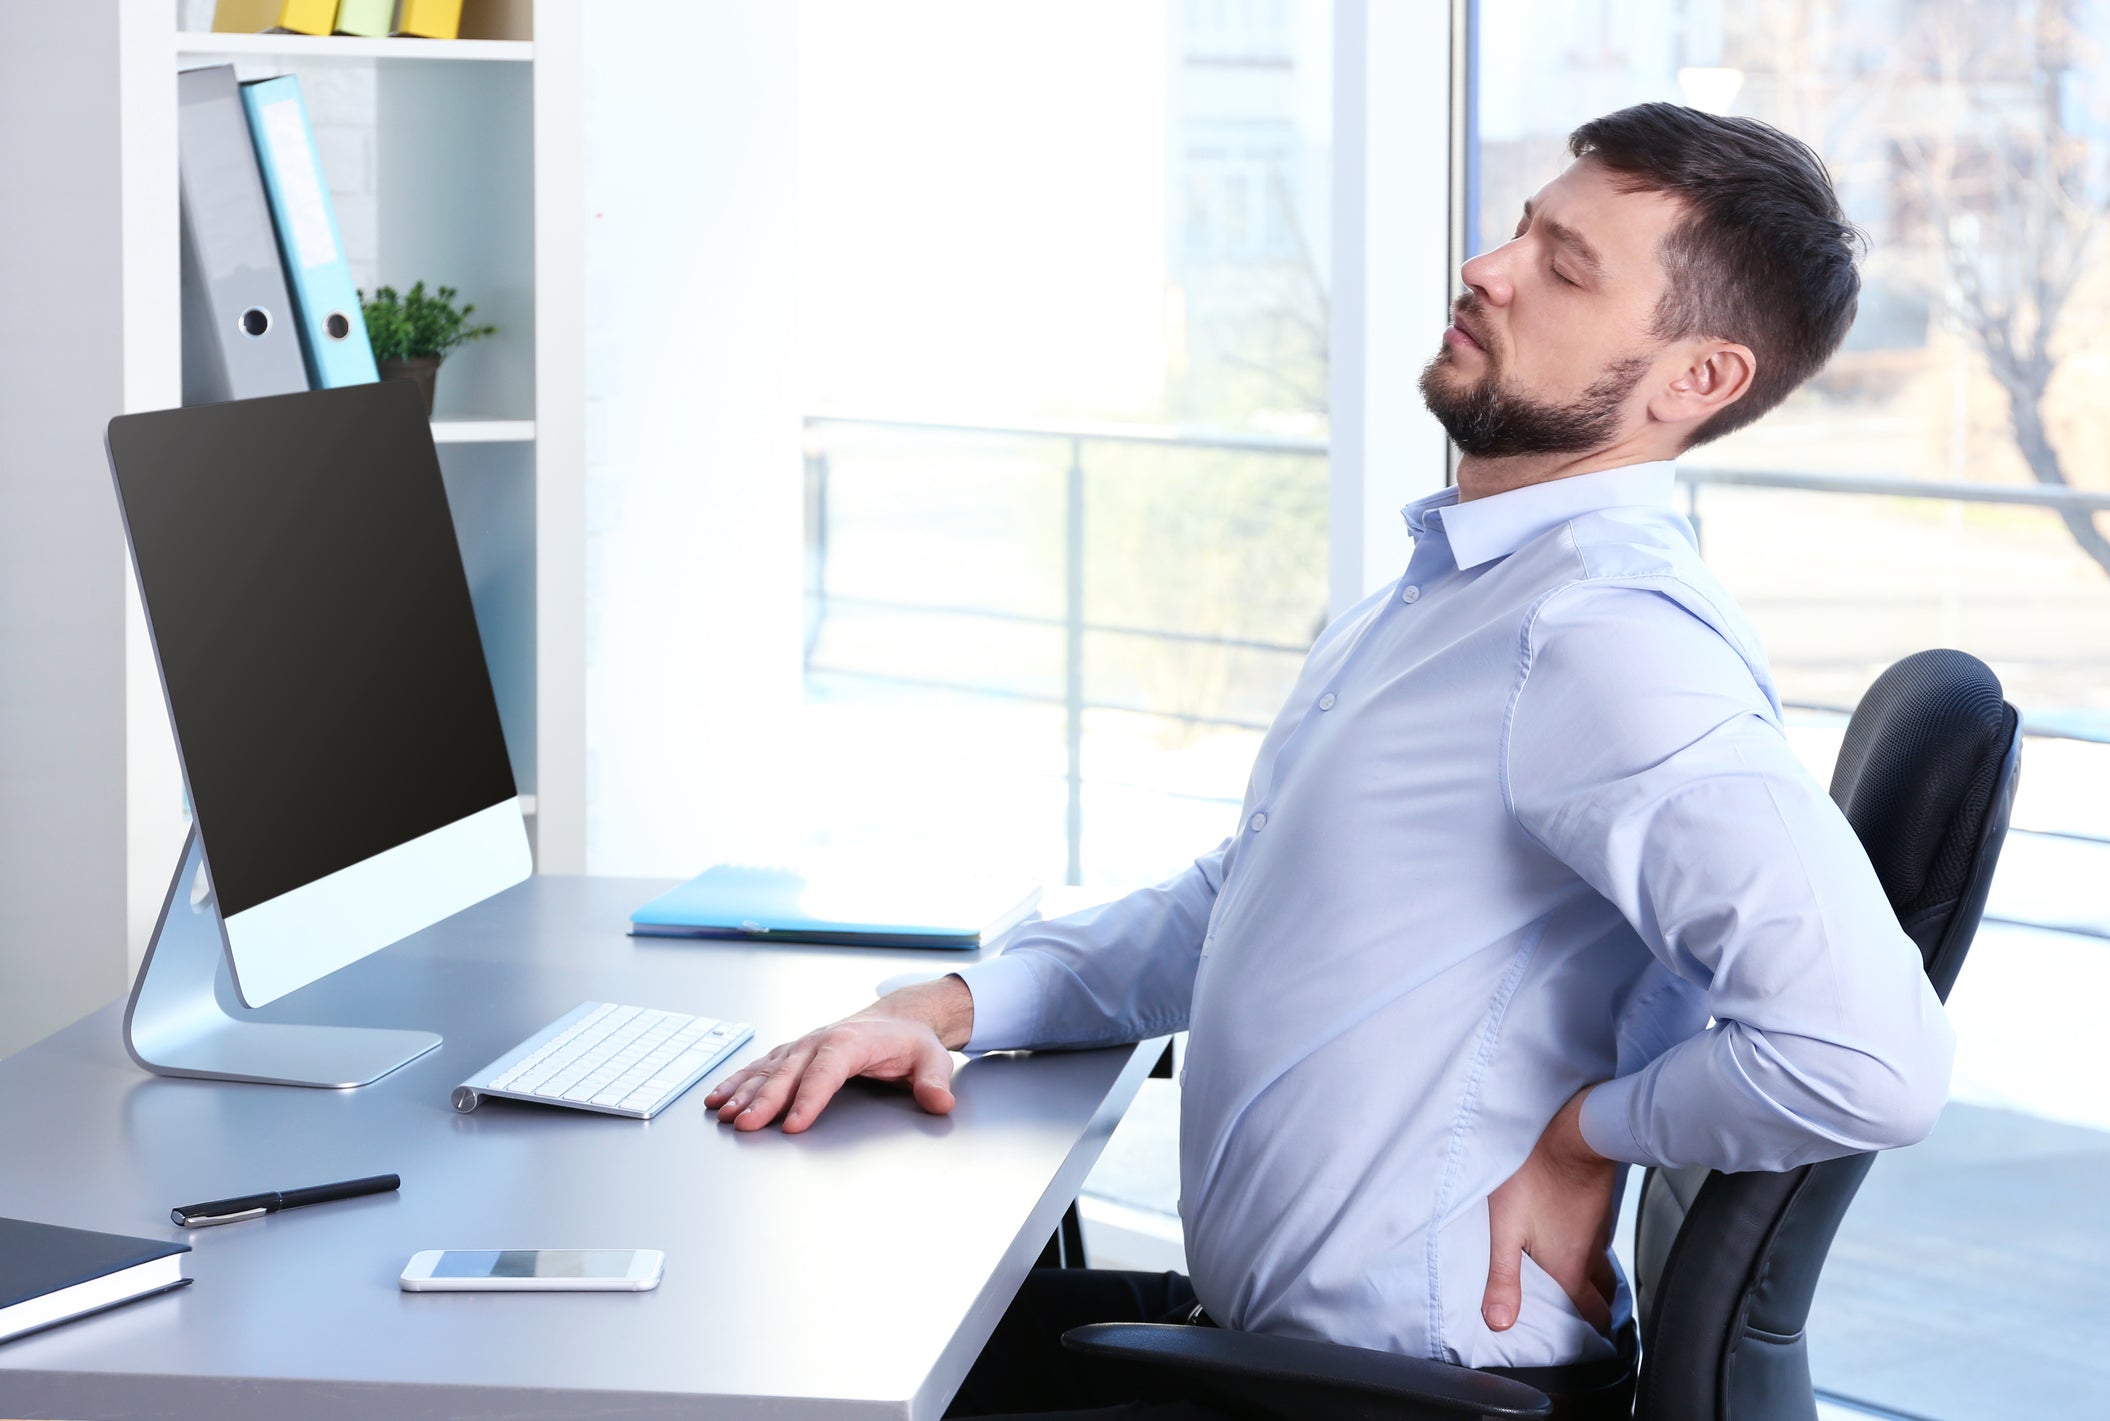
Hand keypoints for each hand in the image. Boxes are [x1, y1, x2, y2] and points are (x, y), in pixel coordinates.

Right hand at [701, 974, 974, 1133]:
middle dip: (765, 1100)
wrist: (898, 1019)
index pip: (828, 1071)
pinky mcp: (792, 1054)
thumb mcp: (933, 1059)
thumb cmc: (911, 1043)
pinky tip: (718, 1099)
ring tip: (724, 1114)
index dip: (810, 1097)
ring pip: (768, 1070)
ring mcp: (803, 1046)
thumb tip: (939, 1101)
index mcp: (852, 1041)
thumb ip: (933, 1081)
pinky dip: (737, 1082)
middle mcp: (821, 1041)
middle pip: (789, 1072)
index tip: (794, 1124)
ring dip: (744, 1092)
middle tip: (746, 1126)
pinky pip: (760, 1067)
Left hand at [1483, 1085, 1618, 1334]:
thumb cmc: (1534, 1175)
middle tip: (1584, 1318)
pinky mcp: (1598, 1205)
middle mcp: (1591, 1253)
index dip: (1590, 1333)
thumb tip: (1499, 1323)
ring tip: (1575, 1284)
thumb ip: (1502, 1278)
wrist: (1573, 1131)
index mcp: (1570, 1268)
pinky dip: (1590, 1248)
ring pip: (1603, 1264)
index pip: (1592, 1314)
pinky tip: (1572, 1238)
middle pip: (1603, 1294)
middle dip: (1596, 1309)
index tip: (1585, 1345)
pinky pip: (1599, 1238)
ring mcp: (1599, 1228)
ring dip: (1594, 1278)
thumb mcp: (1505, 1229)